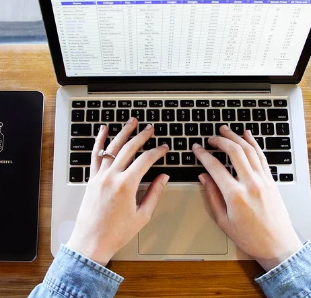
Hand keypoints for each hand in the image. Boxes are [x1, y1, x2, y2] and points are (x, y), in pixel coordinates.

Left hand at [66, 118, 169, 264]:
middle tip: (150, 128)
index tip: (164, 148)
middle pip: (129, 148)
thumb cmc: (116, 233)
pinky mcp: (91, 180)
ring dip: (123, 132)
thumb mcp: (142, 215)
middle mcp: (112, 177)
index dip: (158, 152)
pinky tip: (103, 130)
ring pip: (112, 147)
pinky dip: (99, 141)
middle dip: (142, 136)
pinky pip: (95, 156)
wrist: (91, 242)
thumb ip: (154, 193)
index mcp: (127, 185)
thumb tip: (163, 177)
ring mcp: (99, 176)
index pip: (146, 160)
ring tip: (132, 122)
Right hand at [192, 125, 301, 270]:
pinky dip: (254, 144)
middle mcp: (251, 184)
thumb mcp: (223, 221)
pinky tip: (248, 136)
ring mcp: (263, 180)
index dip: (203, 155)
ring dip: (236, 137)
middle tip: (210, 138)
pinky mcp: (271, 181)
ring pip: (249, 150)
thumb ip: (212, 196)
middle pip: (234, 152)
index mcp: (235, 195)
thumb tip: (204, 177)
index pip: (215, 167)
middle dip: (220, 140)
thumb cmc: (250, 238)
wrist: (277, 245)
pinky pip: (261, 157)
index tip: (197, 149)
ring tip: (225, 130)